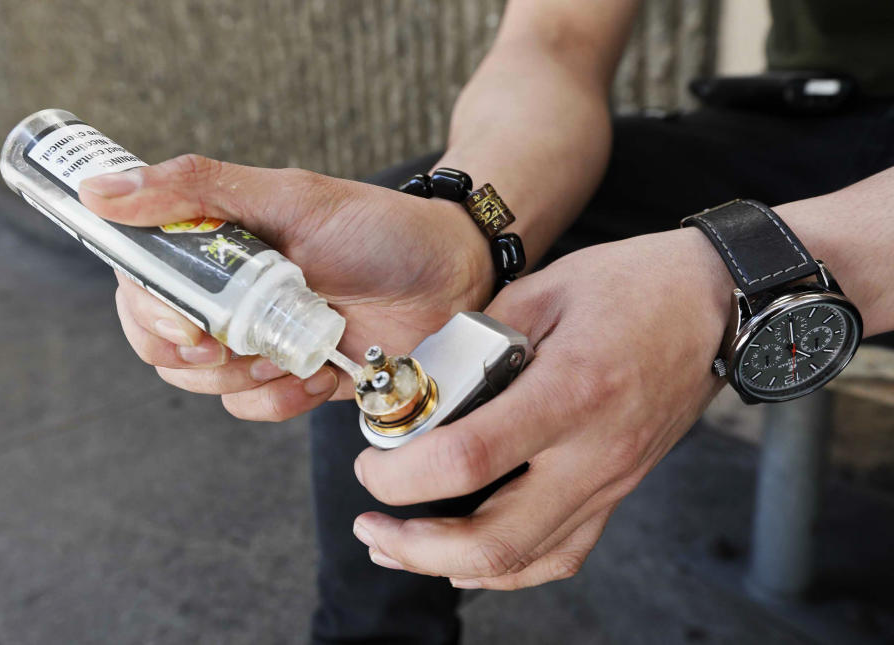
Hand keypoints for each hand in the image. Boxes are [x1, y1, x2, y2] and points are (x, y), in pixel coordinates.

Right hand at [79, 155, 493, 420]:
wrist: (453, 277)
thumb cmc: (376, 228)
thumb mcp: (289, 197)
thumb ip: (196, 189)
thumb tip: (98, 189)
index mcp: (214, 246)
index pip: (140, 286)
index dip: (148, 314)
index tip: (188, 323)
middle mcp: (228, 295)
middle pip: (161, 344)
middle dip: (195, 352)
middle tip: (236, 341)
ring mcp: (260, 340)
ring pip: (204, 383)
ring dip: (247, 373)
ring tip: (298, 344)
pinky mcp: (292, 378)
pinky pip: (254, 408)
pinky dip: (283, 398)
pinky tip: (321, 372)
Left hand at [352, 228, 732, 588]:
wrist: (717, 303)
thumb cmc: (635, 285)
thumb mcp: (544, 290)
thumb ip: (478, 340)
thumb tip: (424, 383)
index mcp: (569, 392)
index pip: (469, 460)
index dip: (402, 473)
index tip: (371, 463)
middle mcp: (593, 452)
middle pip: (496, 542)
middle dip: (416, 550)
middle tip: (371, 528)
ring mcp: (612, 480)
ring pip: (527, 561)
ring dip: (452, 566)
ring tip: (400, 549)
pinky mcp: (619, 488)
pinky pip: (562, 553)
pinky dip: (508, 567)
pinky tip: (469, 559)